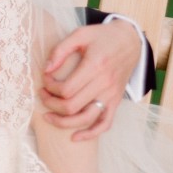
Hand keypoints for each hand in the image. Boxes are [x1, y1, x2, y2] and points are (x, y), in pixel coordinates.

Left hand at [40, 19, 140, 140]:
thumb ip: (61, 50)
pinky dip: (90, 133)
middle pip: (72, 106)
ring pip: (86, 118)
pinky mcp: (116, 101)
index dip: (50, 88)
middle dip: (51, 104)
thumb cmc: (102, 37)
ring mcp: (111, 95)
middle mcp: (105, 83)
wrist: (130, 41)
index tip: (45, 80)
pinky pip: (105, 124)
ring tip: (48, 117)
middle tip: (42, 95)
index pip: (66, 89)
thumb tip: (46, 69)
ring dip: (63, 122)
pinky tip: (75, 137)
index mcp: (95, 66)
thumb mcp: (80, 34)